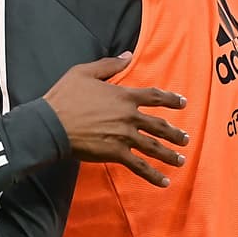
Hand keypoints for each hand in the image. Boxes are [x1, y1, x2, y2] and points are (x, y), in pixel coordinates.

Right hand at [43, 55, 189, 186]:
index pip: (155, 96)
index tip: (183, 103)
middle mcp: (129, 116)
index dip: (171, 99)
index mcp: (124, 96)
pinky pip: (139, 166)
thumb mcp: (84, 72)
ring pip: (154, 147)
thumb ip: (109, 64)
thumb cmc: (65, 97)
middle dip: (175, 133)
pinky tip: (164, 182)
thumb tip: (128, 54)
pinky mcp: (116, 153)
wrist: (52, 124)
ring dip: (170, 155)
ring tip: (181, 160)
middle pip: (159, 125)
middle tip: (185, 139)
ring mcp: (124, 136)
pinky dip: (153, 175)